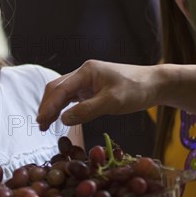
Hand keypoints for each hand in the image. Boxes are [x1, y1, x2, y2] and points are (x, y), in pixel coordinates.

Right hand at [36, 60, 159, 130]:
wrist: (155, 84)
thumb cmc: (136, 90)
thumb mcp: (112, 102)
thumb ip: (86, 110)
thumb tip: (63, 119)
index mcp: (86, 72)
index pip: (60, 89)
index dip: (49, 106)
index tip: (41, 121)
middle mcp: (82, 74)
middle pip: (56, 88)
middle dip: (46, 106)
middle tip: (40, 125)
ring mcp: (86, 81)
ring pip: (62, 93)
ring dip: (52, 107)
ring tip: (45, 124)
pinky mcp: (91, 88)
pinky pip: (71, 97)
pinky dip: (62, 107)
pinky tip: (59, 117)